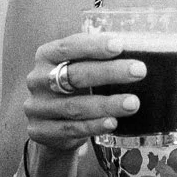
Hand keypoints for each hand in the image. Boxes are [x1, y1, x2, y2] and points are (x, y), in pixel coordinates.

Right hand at [23, 32, 145, 153]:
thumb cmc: (72, 89)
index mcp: (45, 57)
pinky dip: (94, 126)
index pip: (68, 47)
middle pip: (74, 75)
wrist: (50, 126)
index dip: (93, 46)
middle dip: (109, 72)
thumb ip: (97, 59)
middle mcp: (37, 80)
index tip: (119, 45)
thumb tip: (136, 48)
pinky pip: (71, 129)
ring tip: (133, 103)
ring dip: (106, 104)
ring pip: (74, 106)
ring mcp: (37, 107)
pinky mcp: (40, 131)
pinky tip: (112, 123)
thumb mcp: (77, 69)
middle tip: (139, 71)